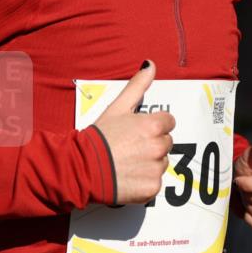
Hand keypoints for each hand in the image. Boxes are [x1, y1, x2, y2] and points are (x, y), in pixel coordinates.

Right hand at [92, 60, 174, 204]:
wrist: (83, 168)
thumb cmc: (99, 137)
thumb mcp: (117, 108)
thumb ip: (137, 86)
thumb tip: (150, 64)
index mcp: (154, 125)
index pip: (168, 122)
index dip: (151, 127)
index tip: (136, 133)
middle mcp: (159, 146)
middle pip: (166, 144)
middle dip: (151, 146)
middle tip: (129, 149)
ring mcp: (156, 169)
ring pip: (161, 164)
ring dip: (148, 165)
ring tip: (127, 164)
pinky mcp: (152, 188)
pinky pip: (154, 184)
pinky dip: (143, 183)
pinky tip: (128, 178)